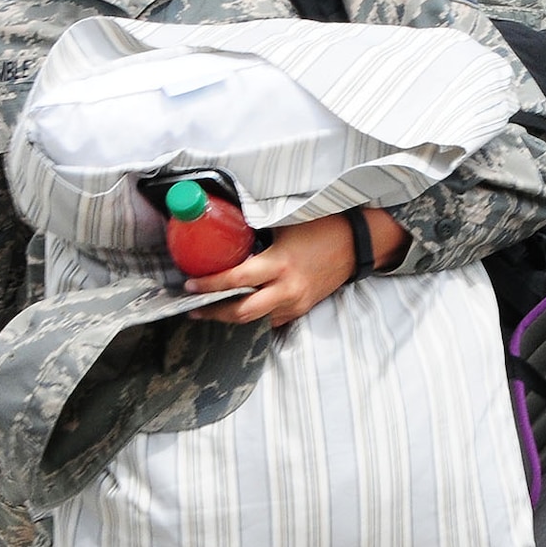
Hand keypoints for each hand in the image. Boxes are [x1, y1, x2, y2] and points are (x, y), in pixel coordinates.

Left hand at [187, 208, 407, 328]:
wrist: (356, 245)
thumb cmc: (320, 228)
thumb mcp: (284, 224)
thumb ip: (257, 232)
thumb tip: (225, 231)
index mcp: (279, 264)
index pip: (236, 280)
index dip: (210, 285)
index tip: (189, 285)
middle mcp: (286, 289)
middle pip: (242, 313)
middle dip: (214, 313)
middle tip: (194, 308)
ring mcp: (295, 303)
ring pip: (256, 321)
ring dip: (232, 317)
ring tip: (211, 310)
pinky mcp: (301, 310)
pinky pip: (272, 320)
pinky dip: (254, 317)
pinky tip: (240, 310)